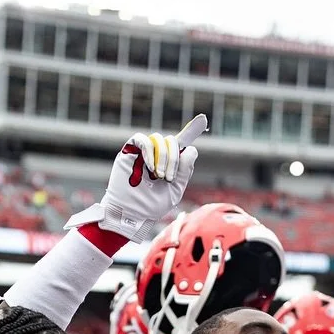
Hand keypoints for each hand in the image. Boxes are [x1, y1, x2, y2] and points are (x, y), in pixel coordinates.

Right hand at [66, 115, 206, 241]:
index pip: (182, 144)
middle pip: (172, 141)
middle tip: (167, 178)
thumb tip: (191, 150)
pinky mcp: (129, 151)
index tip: (203, 119)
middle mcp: (158, 154)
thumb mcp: (174, 191)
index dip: (191, 130)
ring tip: (158, 176)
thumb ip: (184, 171)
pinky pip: (142, 140)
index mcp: (170, 163)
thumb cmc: (151, 206)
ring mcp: (144, 152)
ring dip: (162, 157)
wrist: (131, 214)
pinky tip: (150, 167)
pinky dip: (149, 151)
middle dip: (174, 158)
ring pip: (159, 139)